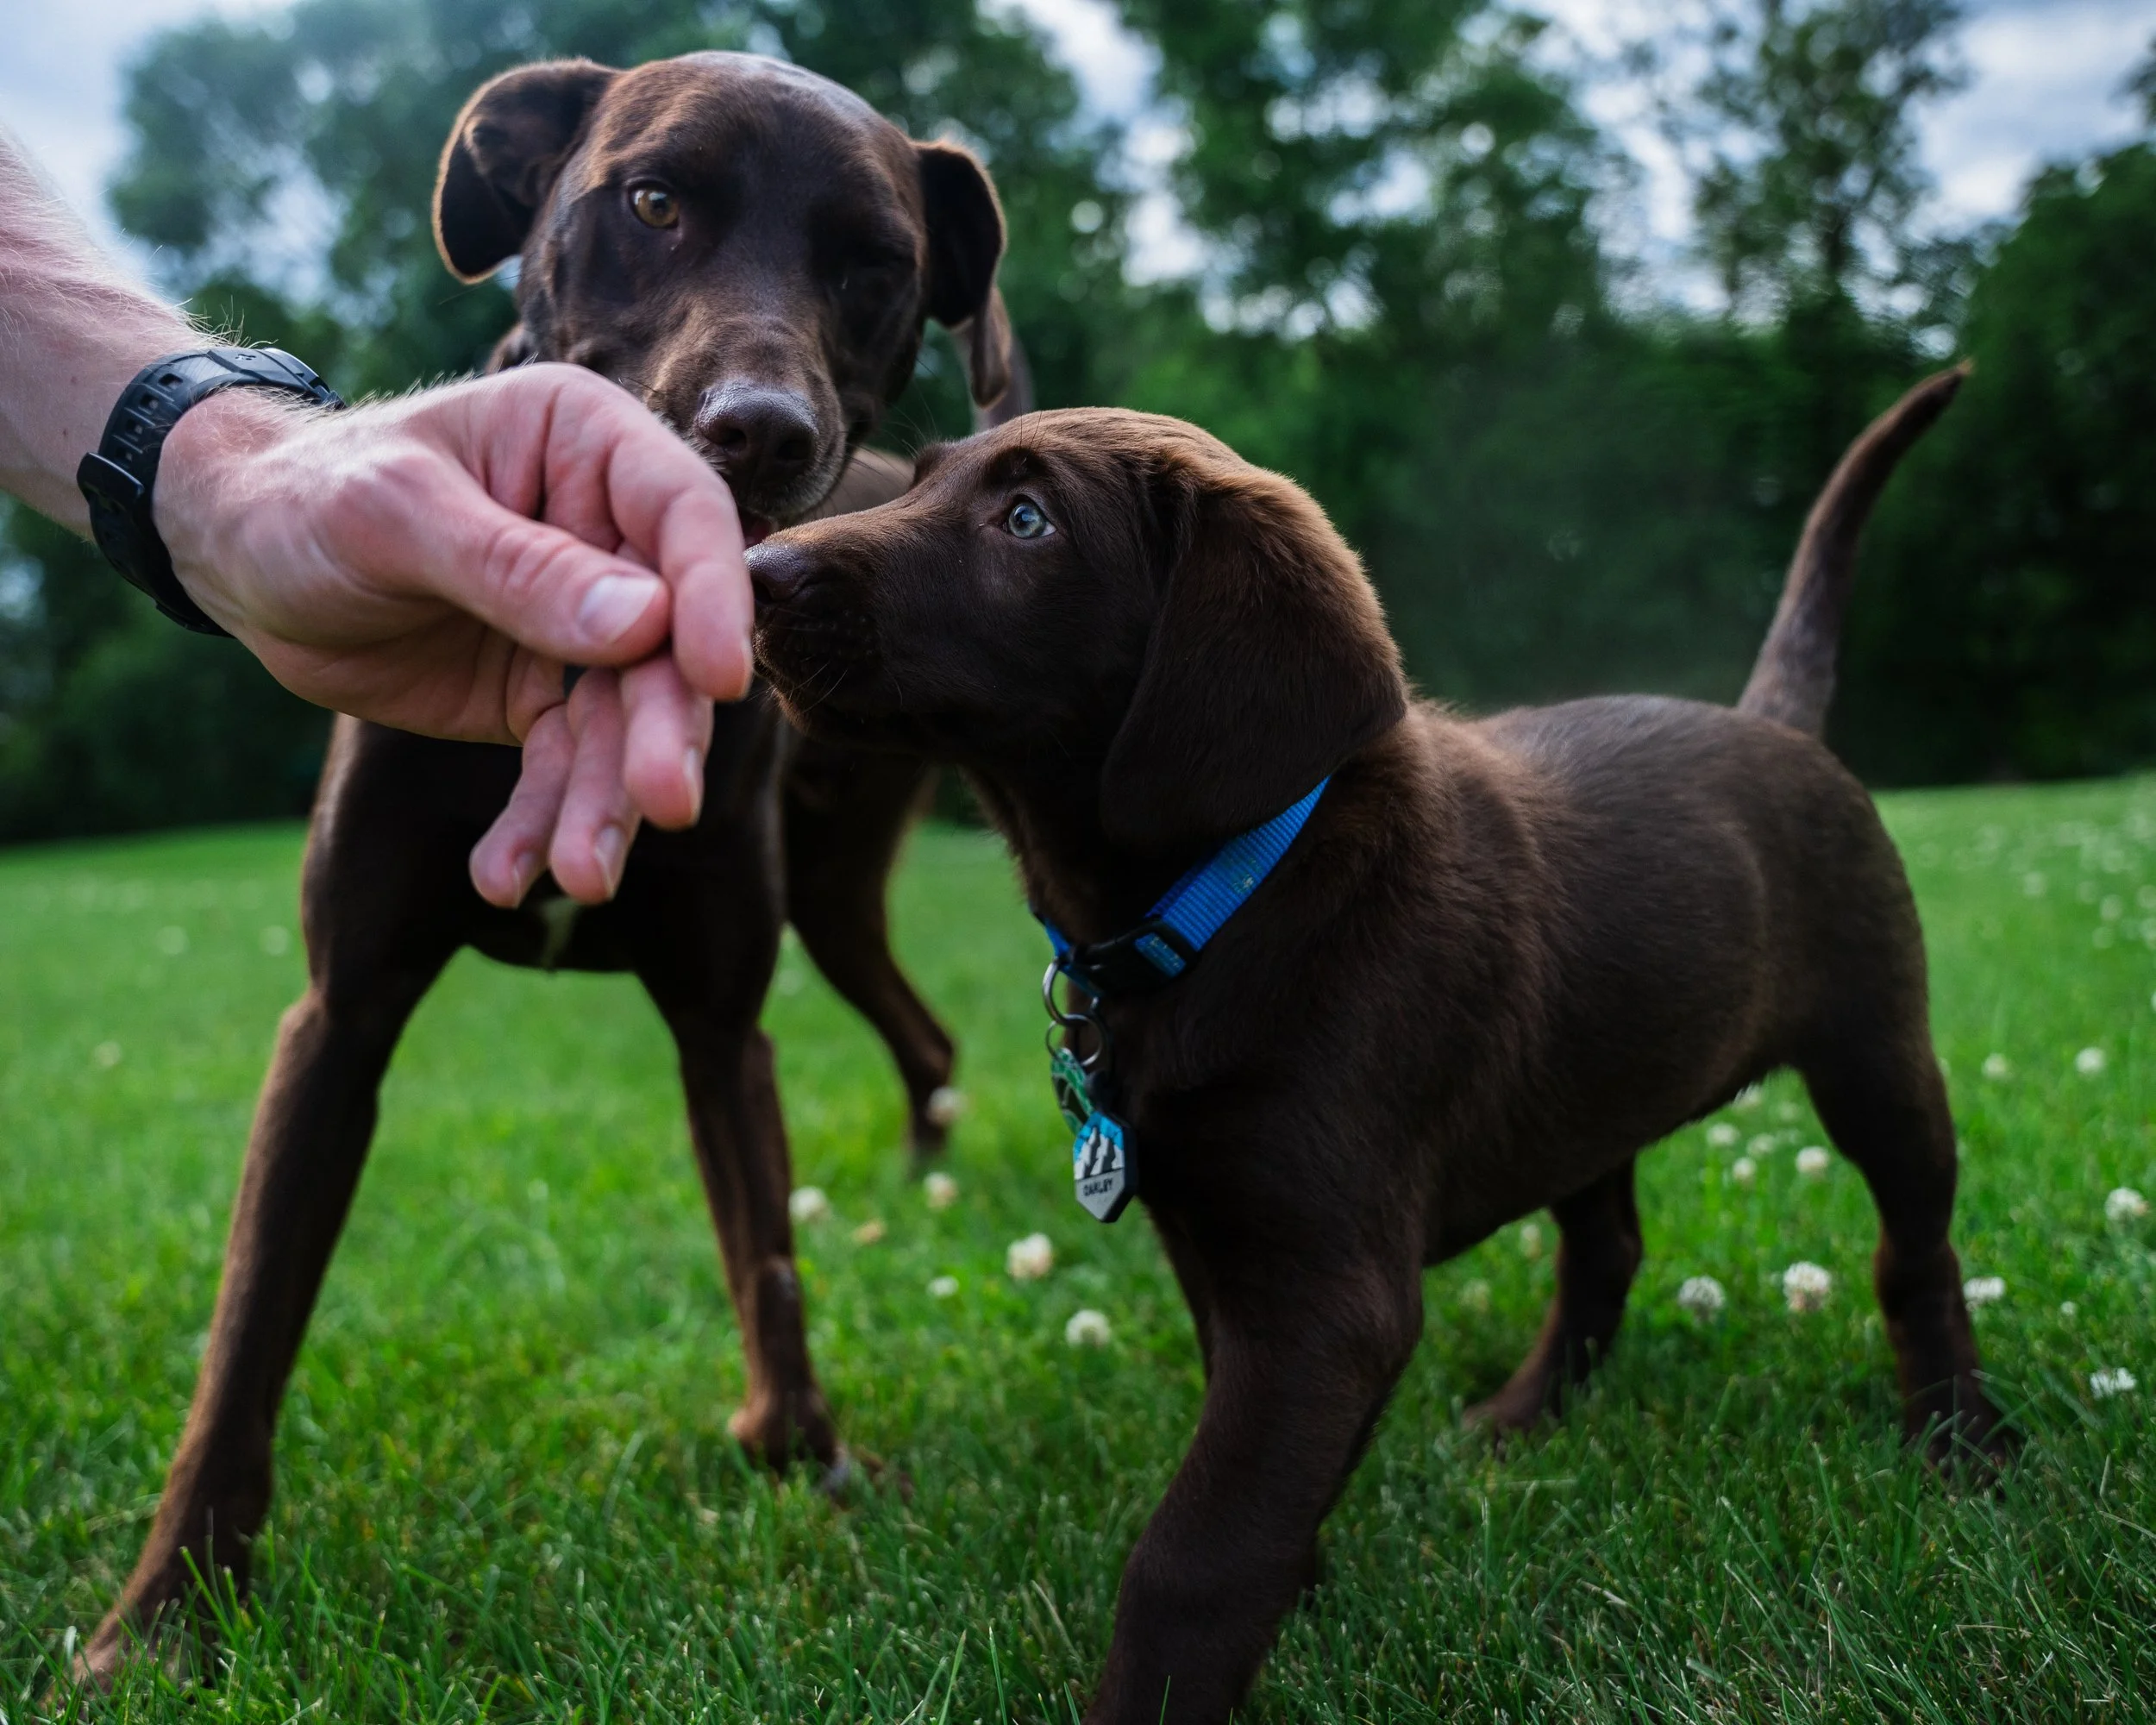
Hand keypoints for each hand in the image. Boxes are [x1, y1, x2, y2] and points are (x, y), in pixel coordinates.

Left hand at [156, 364, 752, 903]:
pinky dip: (543, 825)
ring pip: (625, 723)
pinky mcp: (545, 697)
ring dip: (606, 804)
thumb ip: (517, 567)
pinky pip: (566, 770)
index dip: (714, 596)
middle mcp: (608, 533)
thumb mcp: (394, 515)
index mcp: (587, 444)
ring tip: (581, 875)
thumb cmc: (307, 495)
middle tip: (664, 804)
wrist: (237, 558)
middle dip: (661, 731)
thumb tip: (648, 623)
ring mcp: (584, 623)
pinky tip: (505, 873)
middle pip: (668, 642)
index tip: (719, 679)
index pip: (684, 515)